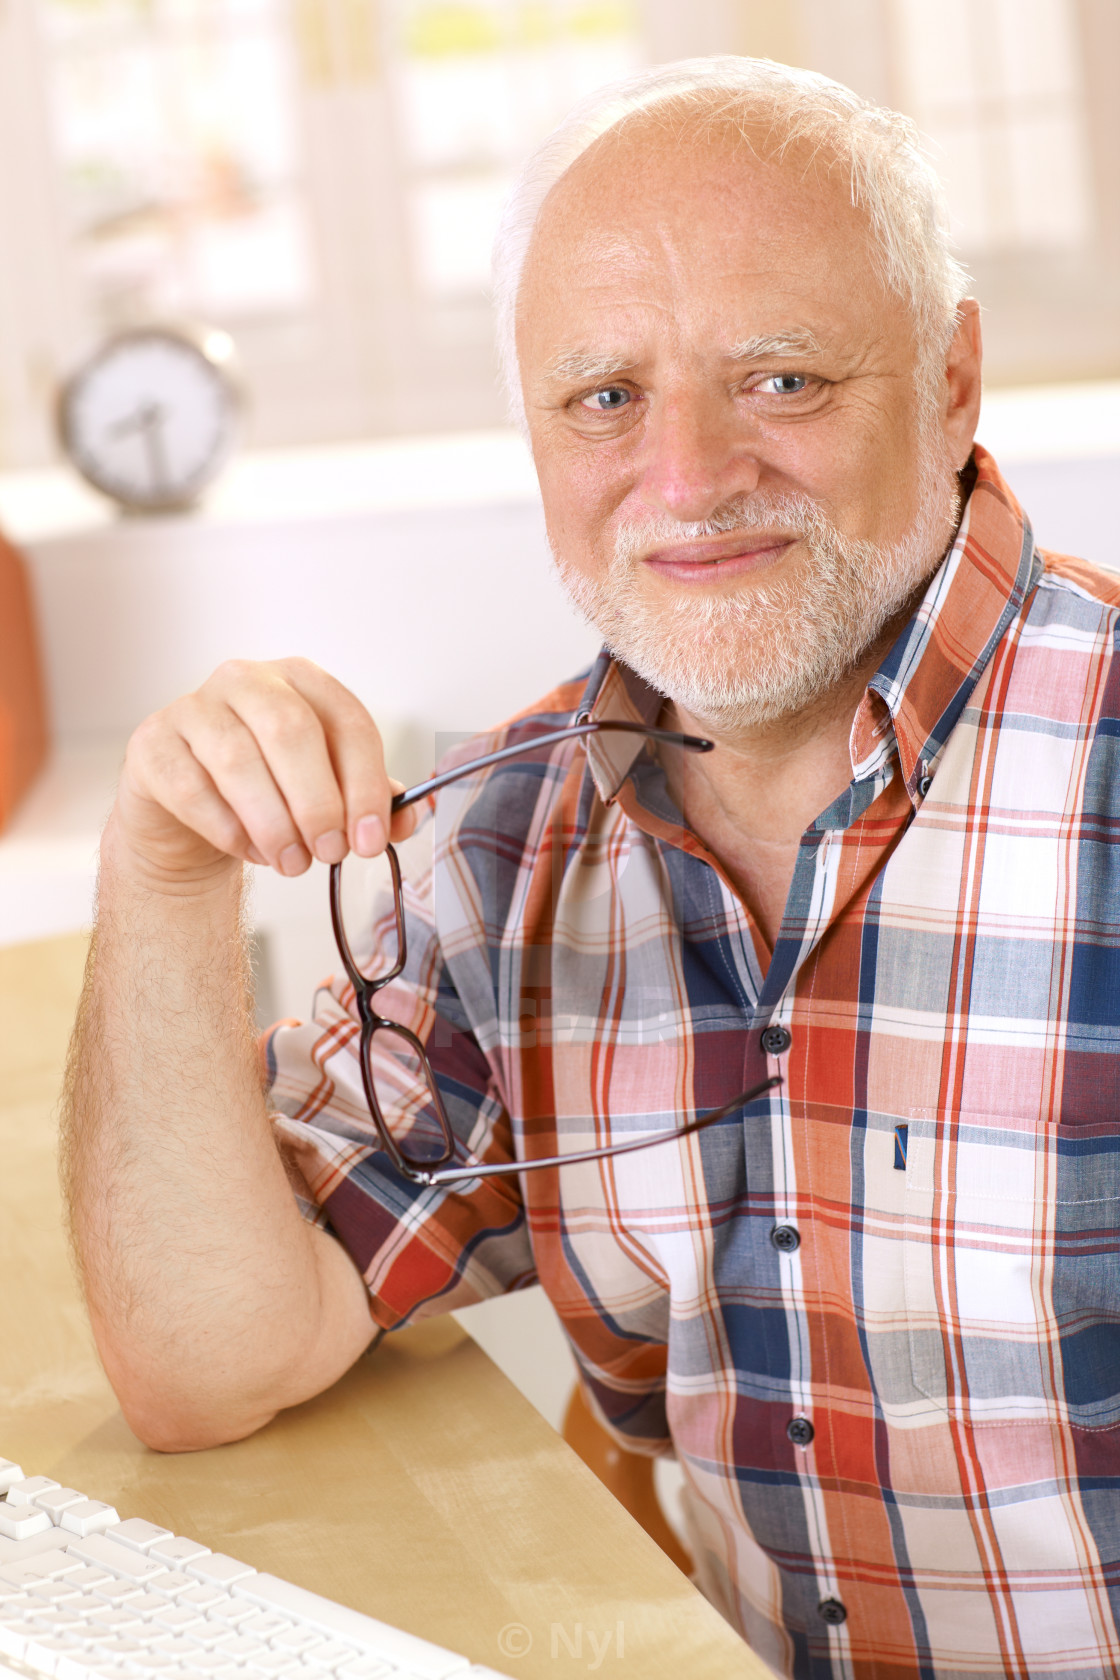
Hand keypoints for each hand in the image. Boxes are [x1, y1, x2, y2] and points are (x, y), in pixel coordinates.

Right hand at [113, 658, 415, 884]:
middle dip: (318, 802)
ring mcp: (193, 708)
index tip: (370, 837)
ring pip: (238, 761)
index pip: (347, 721)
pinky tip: (249, 851)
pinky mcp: (152, 745)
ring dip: (274, 823)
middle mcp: (246, 680)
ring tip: (293, 863)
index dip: (365, 783)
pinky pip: (192, 789)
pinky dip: (228, 830)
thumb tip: (408, 820)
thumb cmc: (267, 791)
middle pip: (290, 732)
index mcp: (301, 681)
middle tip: (330, 853)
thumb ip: (368, 802)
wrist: (188, 813)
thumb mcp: (325, 791)